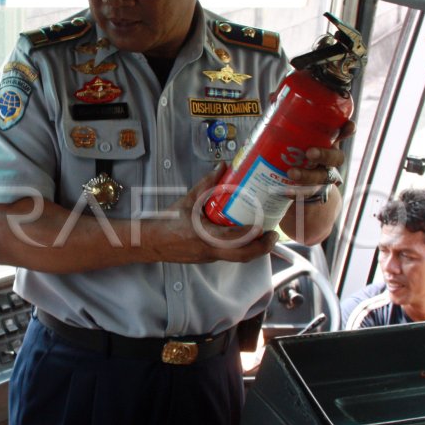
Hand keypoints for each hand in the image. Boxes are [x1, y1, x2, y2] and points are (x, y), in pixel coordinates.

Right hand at [148, 164, 278, 263]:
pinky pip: (230, 255)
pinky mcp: (208, 258)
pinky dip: (242, 248)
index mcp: (204, 235)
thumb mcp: (188, 200)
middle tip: (273, 235)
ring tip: (264, 235)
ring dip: (254, 249)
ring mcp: (210, 257)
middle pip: (243, 256)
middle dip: (262, 248)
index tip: (263, 226)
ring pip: (238, 258)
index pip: (233, 238)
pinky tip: (247, 236)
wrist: (151, 243)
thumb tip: (223, 166)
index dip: (251, 235)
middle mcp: (209, 250)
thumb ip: (207, 184)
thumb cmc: (168, 222)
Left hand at [285, 118, 354, 195]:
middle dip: (325, 155)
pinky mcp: (310, 191)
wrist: (295, 183)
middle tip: (310, 153)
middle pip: (336, 158)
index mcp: (327, 142)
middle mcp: (328, 160)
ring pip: (322, 177)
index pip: (343, 134)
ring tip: (292, 173)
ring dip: (308, 175)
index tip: (348, 126)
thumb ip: (284, 117)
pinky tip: (284, 191)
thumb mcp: (293, 134)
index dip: (348, 130)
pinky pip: (305, 193)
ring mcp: (321, 177)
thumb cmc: (297, 150)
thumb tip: (272, 97)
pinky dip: (294, 192)